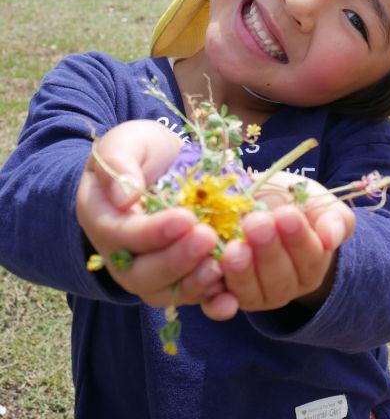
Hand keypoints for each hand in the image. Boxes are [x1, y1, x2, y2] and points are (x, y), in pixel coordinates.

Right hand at [76, 120, 224, 306]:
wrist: (164, 164)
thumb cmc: (141, 151)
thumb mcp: (125, 143)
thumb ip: (119, 164)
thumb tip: (126, 196)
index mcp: (105, 220)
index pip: (124, 236)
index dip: (153, 232)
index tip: (185, 218)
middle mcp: (124, 255)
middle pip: (143, 274)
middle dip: (177, 260)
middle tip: (206, 238)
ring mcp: (153, 269)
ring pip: (167, 292)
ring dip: (194, 283)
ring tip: (219, 266)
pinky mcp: (183, 274)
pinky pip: (193, 296)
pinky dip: (211, 300)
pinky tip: (230, 299)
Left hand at [200, 172, 355, 320]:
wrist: (263, 206)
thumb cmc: (295, 204)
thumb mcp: (320, 205)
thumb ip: (334, 220)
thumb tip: (331, 239)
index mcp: (312, 265)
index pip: (310, 257)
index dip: (298, 238)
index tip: (287, 214)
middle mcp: (286, 286)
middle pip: (279, 278)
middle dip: (268, 251)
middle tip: (257, 223)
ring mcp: (255, 295)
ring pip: (250, 292)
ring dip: (241, 271)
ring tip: (234, 247)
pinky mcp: (225, 296)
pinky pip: (218, 303)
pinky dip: (214, 297)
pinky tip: (211, 275)